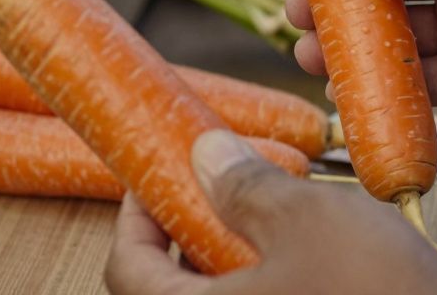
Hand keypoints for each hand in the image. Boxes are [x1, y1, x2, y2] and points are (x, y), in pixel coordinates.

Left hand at [104, 130, 436, 294]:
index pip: (127, 270)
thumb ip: (245, 185)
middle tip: (216, 187)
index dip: (134, 214)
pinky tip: (309, 258)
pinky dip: (267, 286)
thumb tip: (206, 155)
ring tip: (272, 214)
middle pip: (171, 290)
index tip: (158, 173)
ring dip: (231, 259)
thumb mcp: (309, 219)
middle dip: (188, 232)